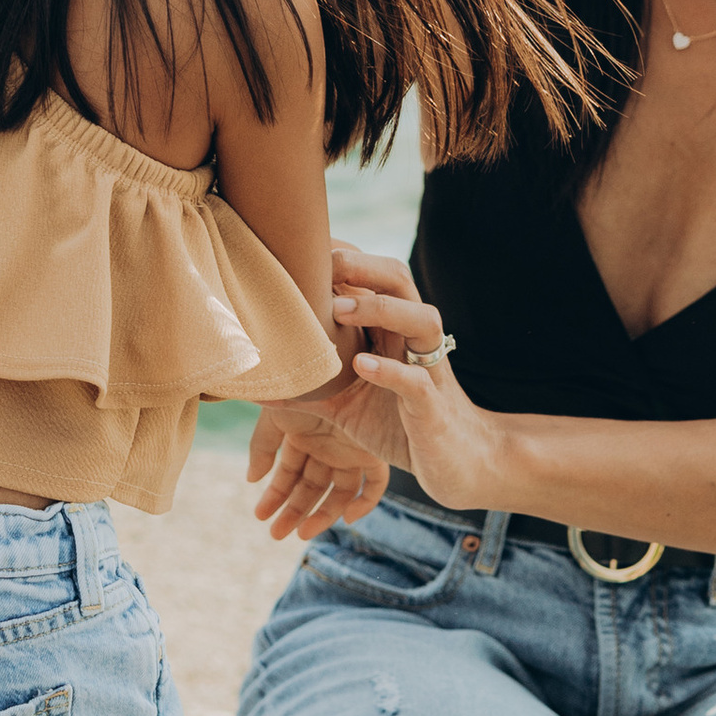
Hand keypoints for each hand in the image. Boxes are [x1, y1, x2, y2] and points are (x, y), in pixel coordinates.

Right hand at [245, 385, 393, 538]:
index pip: (288, 474)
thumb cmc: (303, 385)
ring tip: (301, 534)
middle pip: (310, 488)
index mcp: (304, 436)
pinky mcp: (374, 450)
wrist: (338, 362)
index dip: (274, 495)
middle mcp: (327, 446)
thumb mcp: (276, 415)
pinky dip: (366, 503)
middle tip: (275, 535)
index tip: (260, 515)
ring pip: (338, 493)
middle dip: (292, 512)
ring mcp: (351, 450)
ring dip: (321, 515)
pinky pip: (375, 484)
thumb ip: (262, 446)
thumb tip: (251, 480)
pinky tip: (348, 518)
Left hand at [329, 255, 510, 510]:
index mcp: (394, 333)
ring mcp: (430, 371)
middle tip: (323, 264)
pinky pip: (418, 381)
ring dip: (381, 308)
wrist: (460, 467)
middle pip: (401, 281)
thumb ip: (309, 390)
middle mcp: (414, 342)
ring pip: (423, 319)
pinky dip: (391, 370)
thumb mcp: (347, 407)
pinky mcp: (433, 409)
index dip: (346, 257)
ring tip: (339, 309)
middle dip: (364, 266)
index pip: (376, 277)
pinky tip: (362, 365)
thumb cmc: (402, 427)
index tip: (306, 247)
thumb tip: (255, 385)